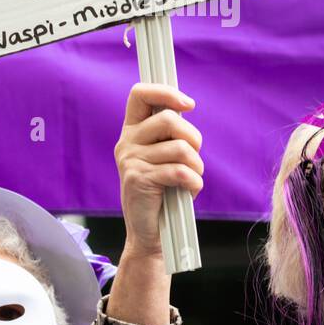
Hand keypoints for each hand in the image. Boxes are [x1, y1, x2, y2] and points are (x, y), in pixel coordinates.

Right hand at [115, 84, 202, 258]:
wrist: (151, 232)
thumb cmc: (164, 192)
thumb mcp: (163, 156)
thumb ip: (169, 134)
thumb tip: (184, 106)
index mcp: (132, 131)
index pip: (140, 94)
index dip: (165, 92)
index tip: (188, 105)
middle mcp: (127, 142)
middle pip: (169, 120)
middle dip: (193, 138)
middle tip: (193, 158)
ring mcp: (130, 161)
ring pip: (181, 148)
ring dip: (196, 166)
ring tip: (189, 180)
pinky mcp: (138, 180)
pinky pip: (180, 171)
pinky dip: (193, 182)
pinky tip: (188, 191)